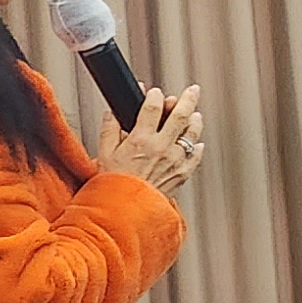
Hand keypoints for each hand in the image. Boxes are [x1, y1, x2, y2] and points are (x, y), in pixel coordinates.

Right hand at [109, 84, 205, 199]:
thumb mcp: (105, 153)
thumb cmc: (112, 184)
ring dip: (195, 121)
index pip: (152, 107)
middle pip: (180, 115)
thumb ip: (110, 129)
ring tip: (195, 114)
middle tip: (192, 90)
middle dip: (187, 99)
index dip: (155, 96)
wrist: (124, 211)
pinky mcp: (182, 174)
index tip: (154, 92)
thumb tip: (113, 110)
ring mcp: (174, 161)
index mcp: (141, 140)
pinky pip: (195, 156)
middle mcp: (161, 148)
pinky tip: (196, 142)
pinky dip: (196, 147)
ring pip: (192, 134)